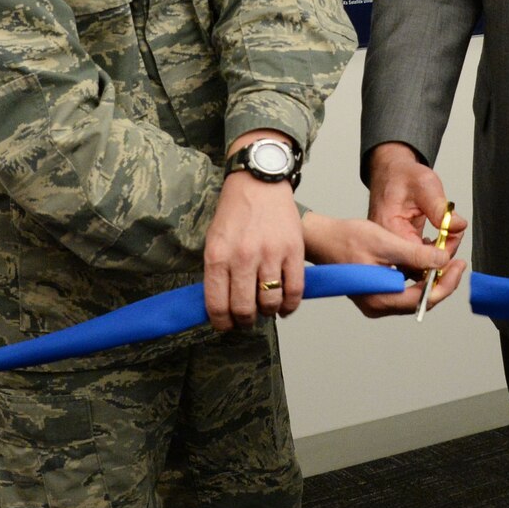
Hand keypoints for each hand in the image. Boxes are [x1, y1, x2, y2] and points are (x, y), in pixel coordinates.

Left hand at [203, 139, 305, 331]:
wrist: (259, 181)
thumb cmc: (235, 212)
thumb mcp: (213, 240)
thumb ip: (216, 272)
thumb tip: (220, 307)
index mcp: (218, 256)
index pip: (217, 305)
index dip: (222, 324)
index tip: (226, 326)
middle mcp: (243, 257)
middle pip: (244, 309)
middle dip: (244, 322)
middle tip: (246, 319)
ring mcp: (270, 254)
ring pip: (270, 304)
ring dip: (267, 313)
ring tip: (265, 308)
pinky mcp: (293, 251)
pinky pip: (295, 291)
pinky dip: (290, 306)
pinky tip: (285, 305)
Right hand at [304, 213, 466, 317]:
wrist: (321, 238)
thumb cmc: (346, 238)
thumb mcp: (385, 242)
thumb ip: (416, 254)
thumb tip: (443, 260)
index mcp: (380, 299)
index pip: (424, 299)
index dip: (446, 282)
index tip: (458, 264)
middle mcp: (379, 306)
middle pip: (421, 300)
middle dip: (441, 280)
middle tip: (456, 261)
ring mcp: (377, 301)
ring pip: (414, 295)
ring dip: (431, 277)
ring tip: (445, 258)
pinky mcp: (376, 292)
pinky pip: (404, 289)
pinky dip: (418, 276)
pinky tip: (425, 260)